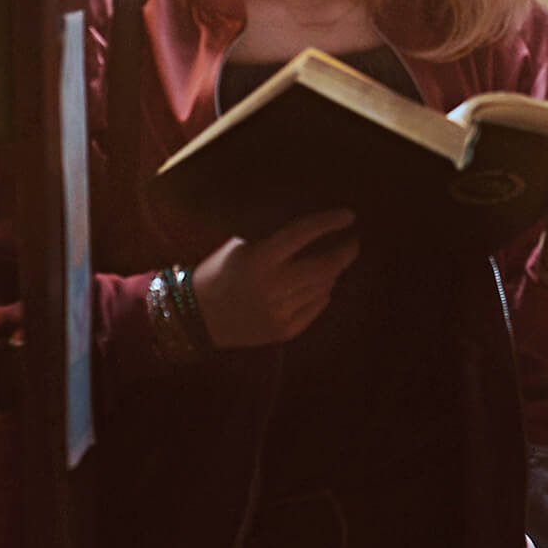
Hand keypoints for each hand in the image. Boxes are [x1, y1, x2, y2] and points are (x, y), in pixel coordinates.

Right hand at [189, 209, 359, 348]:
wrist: (195, 316)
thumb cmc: (217, 273)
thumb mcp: (240, 246)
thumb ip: (275, 241)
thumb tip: (312, 231)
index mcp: (260, 258)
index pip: (304, 233)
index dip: (330, 222)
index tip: (349, 216)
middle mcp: (273, 286)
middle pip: (326, 266)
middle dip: (346, 252)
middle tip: (352, 243)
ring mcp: (280, 312)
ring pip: (324, 287)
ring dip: (332, 273)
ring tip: (331, 264)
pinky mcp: (283, 331)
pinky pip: (316, 308)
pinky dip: (322, 294)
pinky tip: (319, 287)